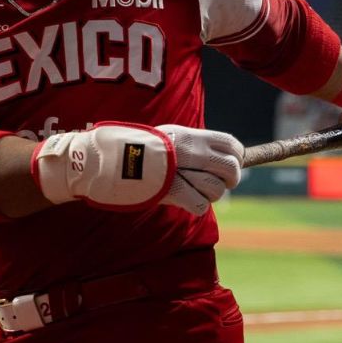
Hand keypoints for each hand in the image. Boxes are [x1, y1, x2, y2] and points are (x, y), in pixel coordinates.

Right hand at [33, 123, 242, 215]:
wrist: (105, 160)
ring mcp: (180, 171)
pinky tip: (182, 201)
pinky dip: (194, 206)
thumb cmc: (134, 150)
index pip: (231, 145)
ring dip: (207, 195)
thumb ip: (191, 145)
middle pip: (231, 169)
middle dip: (229, 180)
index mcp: (188, 135)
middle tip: (217, 184)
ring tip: (190, 191)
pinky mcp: (171, 191)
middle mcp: (188, 151)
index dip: (236, 158)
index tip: (230, 165)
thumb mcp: (165, 137)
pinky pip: (199, 206)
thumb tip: (219, 154)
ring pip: (216, 190)